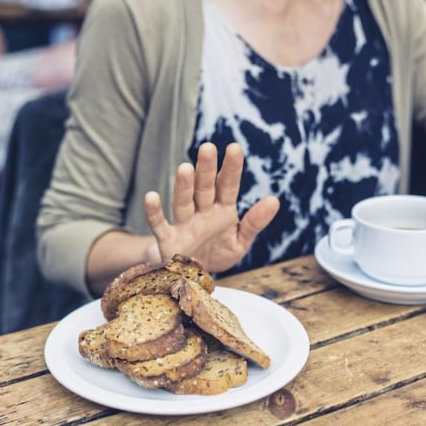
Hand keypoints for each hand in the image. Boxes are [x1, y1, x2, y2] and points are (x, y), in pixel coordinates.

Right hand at [144, 142, 279, 271]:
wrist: (195, 277)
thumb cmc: (218, 253)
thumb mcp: (240, 241)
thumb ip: (255, 222)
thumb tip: (274, 200)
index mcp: (222, 210)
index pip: (227, 185)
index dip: (231, 168)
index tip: (234, 148)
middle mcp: (202, 212)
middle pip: (204, 188)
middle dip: (205, 169)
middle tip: (207, 148)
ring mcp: (184, 224)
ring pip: (183, 201)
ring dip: (183, 186)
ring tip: (185, 168)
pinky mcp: (169, 240)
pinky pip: (159, 225)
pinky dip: (154, 212)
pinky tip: (151, 197)